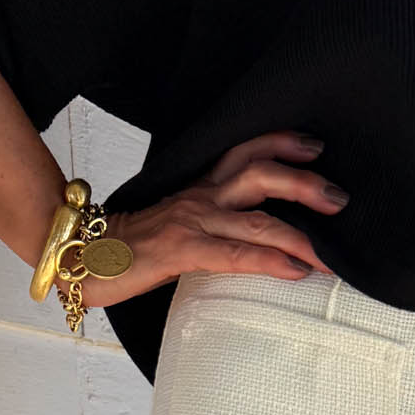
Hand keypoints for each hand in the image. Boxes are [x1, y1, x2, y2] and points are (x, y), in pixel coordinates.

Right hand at [79, 129, 346, 308]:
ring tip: (332, 250)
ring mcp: (191, 222)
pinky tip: (298, 271)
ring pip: (256, 217)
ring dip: (301, 231)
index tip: (316, 145)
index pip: (244, 152)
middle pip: (259, 172)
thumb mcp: (176, 228)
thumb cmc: (126, 248)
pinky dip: (271, 260)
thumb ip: (209, 226)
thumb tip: (245, 238)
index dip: (281, 143)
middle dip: (304, 182)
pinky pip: (235, 254)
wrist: (74, 256)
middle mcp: (199, 197)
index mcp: (199, 188)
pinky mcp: (181, 251)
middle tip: (341, 196)